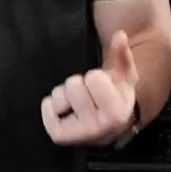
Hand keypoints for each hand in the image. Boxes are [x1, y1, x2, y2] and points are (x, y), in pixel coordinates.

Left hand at [41, 30, 139, 145]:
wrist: (111, 126)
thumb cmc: (116, 96)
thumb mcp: (124, 76)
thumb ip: (123, 55)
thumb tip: (119, 35)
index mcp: (116, 112)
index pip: (93, 78)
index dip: (96, 78)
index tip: (103, 88)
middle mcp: (98, 127)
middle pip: (73, 84)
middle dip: (81, 85)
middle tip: (90, 96)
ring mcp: (78, 134)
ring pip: (58, 96)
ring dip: (66, 95)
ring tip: (79, 104)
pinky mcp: (61, 136)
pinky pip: (46, 111)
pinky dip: (50, 105)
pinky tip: (64, 109)